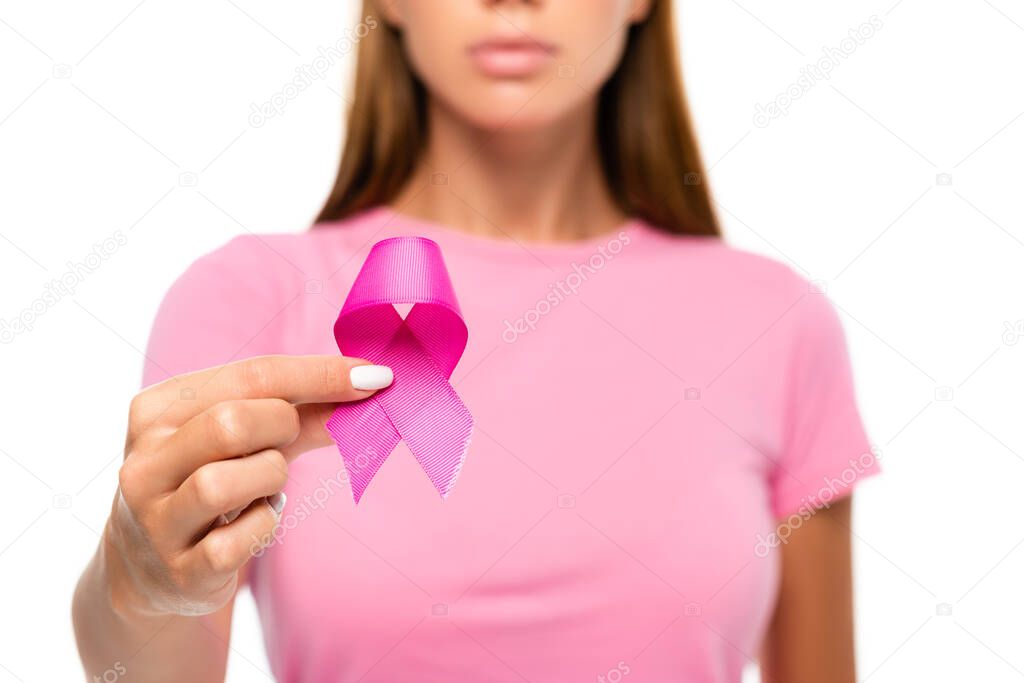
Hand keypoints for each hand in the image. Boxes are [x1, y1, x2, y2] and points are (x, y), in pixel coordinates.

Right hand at [103, 355, 391, 618]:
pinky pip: (236, 543)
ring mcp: (153, 520)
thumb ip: (305, 410)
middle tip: (286, 442)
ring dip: (269, 480)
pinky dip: (264, 527)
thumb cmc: (213, 480)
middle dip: (282, 429)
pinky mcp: (177, 571)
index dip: (320, 375)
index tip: (375, 376)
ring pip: (224, 484)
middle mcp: (143, 462)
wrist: (151, 569)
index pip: (250, 375)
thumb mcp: (250, 438)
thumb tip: (370, 383)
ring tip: (265, 486)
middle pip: (232, 423)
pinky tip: (255, 523)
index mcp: (157, 411)